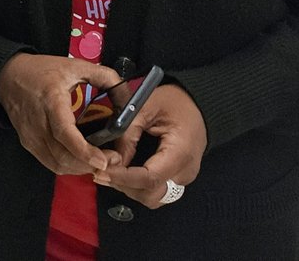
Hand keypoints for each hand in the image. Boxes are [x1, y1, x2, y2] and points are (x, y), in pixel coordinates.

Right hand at [0, 53, 120, 175]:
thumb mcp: (75, 66)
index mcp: (50, 100)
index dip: (84, 151)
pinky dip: (68, 166)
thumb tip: (127, 94)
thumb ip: (104, 76)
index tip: (103, 160)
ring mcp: (31, 135)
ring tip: (99, 161)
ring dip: (80, 168)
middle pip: (63, 155)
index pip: (65, 132)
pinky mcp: (29, 143)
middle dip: (90, 164)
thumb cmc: (40, 71)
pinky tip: (81, 160)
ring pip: (57, 164)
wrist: (8, 76)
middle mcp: (38, 122)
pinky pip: (50, 163)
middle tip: (112, 159)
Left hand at [93, 83, 206, 207]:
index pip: (149, 178)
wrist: (197, 104)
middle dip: (124, 186)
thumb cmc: (174, 101)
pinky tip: (124, 172)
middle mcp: (185, 172)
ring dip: (130, 189)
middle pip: (151, 195)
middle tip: (102, 170)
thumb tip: (111, 157)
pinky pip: (157, 191)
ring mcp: (184, 178)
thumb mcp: (145, 106)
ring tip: (111, 171)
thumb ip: (127, 132)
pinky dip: (138, 186)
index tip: (100, 172)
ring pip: (153, 198)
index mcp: (180, 152)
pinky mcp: (179, 178)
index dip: (122, 178)